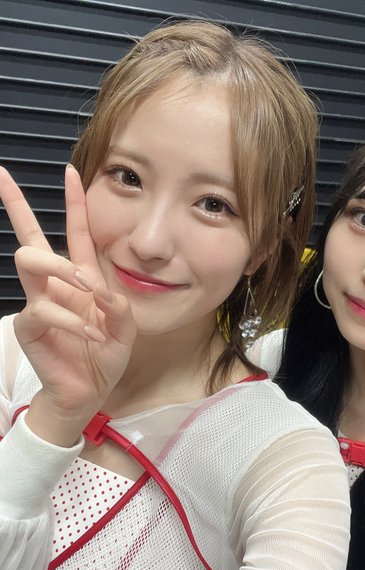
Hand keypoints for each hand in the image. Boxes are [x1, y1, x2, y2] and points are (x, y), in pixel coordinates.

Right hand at [0, 165, 136, 444]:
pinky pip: (45, 309)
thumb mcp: (124, 327)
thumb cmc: (105, 354)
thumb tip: (100, 289)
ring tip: (88, 293)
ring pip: (31, 261)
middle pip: (30, 239)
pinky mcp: (30, 325)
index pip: (74, 231)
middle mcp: (54, 285)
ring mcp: (38, 302)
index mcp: (80, 277)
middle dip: (25, 216)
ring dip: (62, 271)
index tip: (70, 169)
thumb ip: (118, 305)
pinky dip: (74, 321)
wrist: (90, 389)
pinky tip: (93, 335)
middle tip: (78, 263)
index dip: (73, 201)